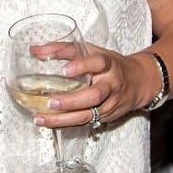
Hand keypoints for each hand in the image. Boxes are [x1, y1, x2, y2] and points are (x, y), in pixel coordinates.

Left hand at [28, 44, 155, 128]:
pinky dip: (65, 123)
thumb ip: (62, 49)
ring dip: (63, 118)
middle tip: (51, 101)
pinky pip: (84, 122)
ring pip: (88, 114)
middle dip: (72, 100)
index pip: (98, 63)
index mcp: (108, 64)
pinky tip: (48, 122)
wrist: (138, 82)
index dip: (82, 66)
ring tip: (41, 117)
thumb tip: (34, 50)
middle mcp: (110, 85)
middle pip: (94, 95)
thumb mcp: (90, 51)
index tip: (65, 70)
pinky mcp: (105, 117)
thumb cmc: (109, 64)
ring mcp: (109, 104)